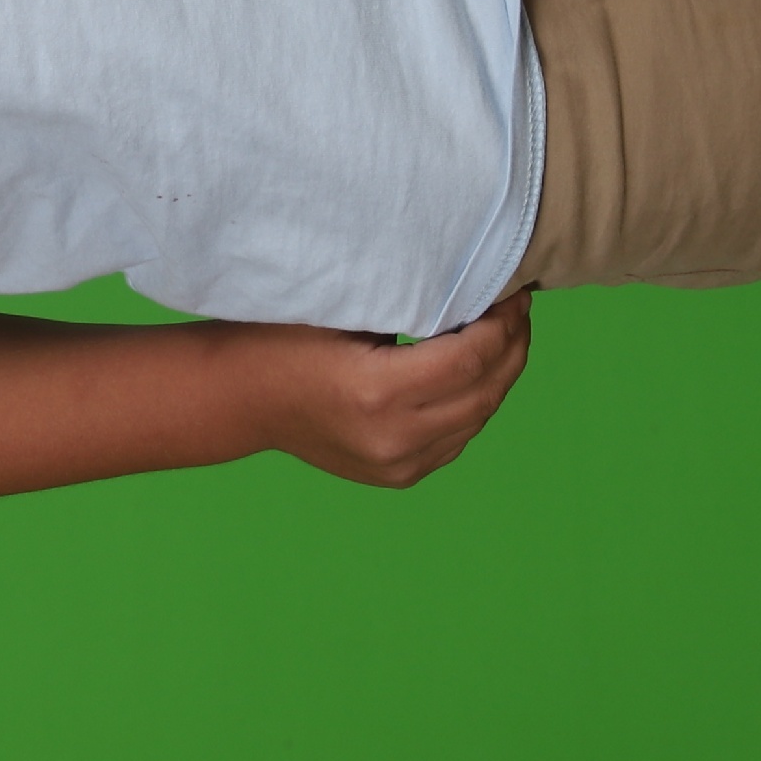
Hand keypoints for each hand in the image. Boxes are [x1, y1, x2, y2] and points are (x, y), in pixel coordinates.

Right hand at [249, 288, 533, 487]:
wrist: (242, 398)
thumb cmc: (283, 337)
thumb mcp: (345, 308)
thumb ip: (410, 302)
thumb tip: (475, 285)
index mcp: (377, 392)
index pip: (472, 358)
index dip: (503, 322)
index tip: (512, 290)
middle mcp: (394, 438)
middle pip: (486, 391)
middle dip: (512, 344)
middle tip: (518, 305)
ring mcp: (398, 464)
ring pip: (479, 417)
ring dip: (500, 374)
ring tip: (505, 333)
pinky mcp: (399, 475)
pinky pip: (459, 437)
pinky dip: (476, 403)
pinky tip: (477, 370)